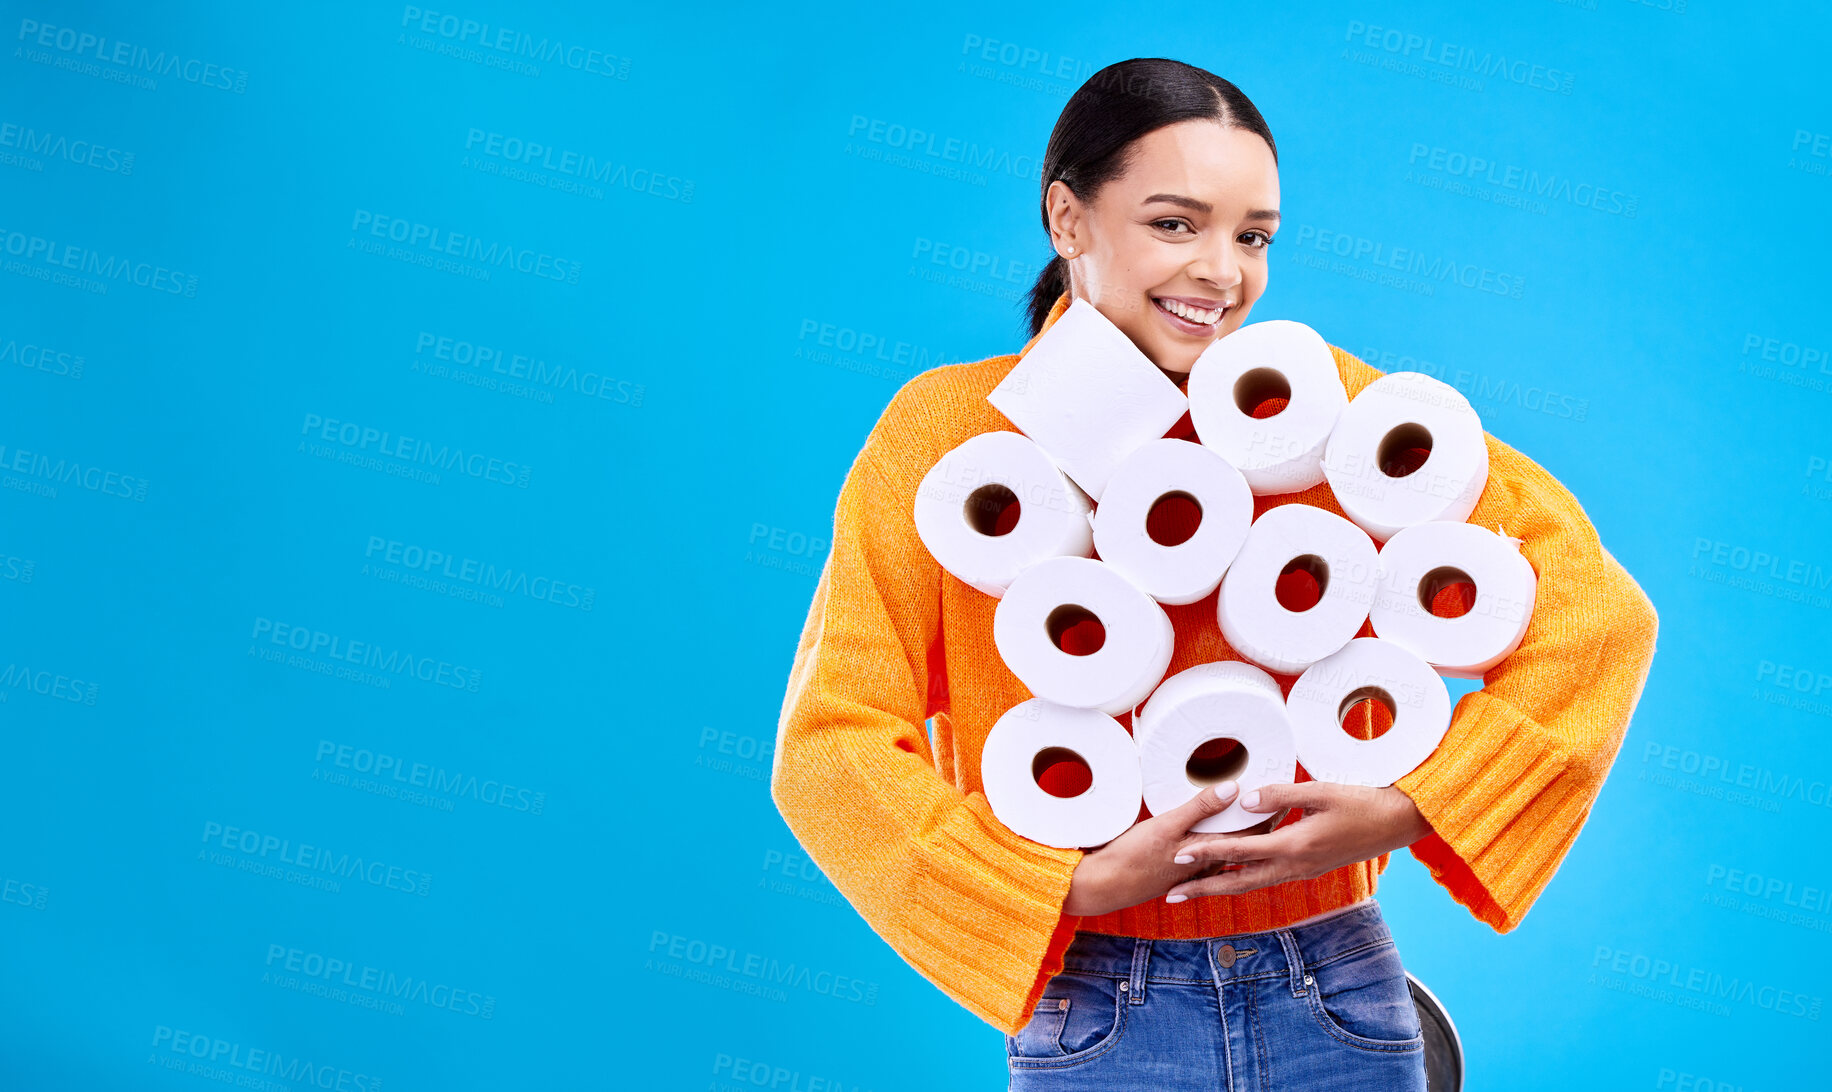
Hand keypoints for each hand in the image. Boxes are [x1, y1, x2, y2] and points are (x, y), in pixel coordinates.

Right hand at [1063, 781, 1289, 916]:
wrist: (1108, 884)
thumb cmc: (1134, 857)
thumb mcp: (1166, 826)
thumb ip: (1200, 808)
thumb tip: (1233, 789)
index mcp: (1212, 851)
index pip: (1255, 829)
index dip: (1271, 808)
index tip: (1284, 787)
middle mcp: (1211, 861)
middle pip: (1249, 837)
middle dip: (1264, 816)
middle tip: (1277, 791)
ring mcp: (1199, 865)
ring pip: (1233, 842)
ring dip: (1245, 825)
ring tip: (1255, 803)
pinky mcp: (1186, 865)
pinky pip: (1216, 847)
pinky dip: (1226, 834)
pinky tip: (1223, 825)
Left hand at [1163, 782, 1430, 902]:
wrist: (1396, 824)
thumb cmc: (1362, 803)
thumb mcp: (1320, 792)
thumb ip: (1279, 795)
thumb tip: (1243, 800)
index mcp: (1295, 847)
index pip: (1240, 851)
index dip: (1207, 851)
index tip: (1179, 852)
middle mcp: (1295, 866)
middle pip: (1239, 882)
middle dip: (1204, 887)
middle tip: (1172, 892)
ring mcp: (1303, 870)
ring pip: (1253, 883)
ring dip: (1222, 886)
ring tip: (1194, 888)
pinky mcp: (1309, 868)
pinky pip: (1268, 877)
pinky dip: (1245, 877)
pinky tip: (1232, 873)